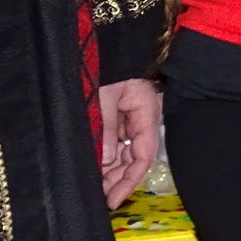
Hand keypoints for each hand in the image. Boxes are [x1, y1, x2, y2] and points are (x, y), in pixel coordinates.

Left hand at [97, 77, 161, 207]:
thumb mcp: (103, 100)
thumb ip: (106, 133)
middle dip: (117, 179)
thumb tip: (104, 167)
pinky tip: (93, 169)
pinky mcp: (114, 115)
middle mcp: (140, 118)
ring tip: (94, 187)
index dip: (129, 181)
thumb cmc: (105, 66)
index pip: (144, 156)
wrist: (99, 40)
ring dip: (109, 170)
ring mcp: (127, 118)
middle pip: (133, 158)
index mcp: (146, 112)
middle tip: (99, 198)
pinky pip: (112, 142)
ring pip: (122, 152)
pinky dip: (103, 156)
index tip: (112, 200)